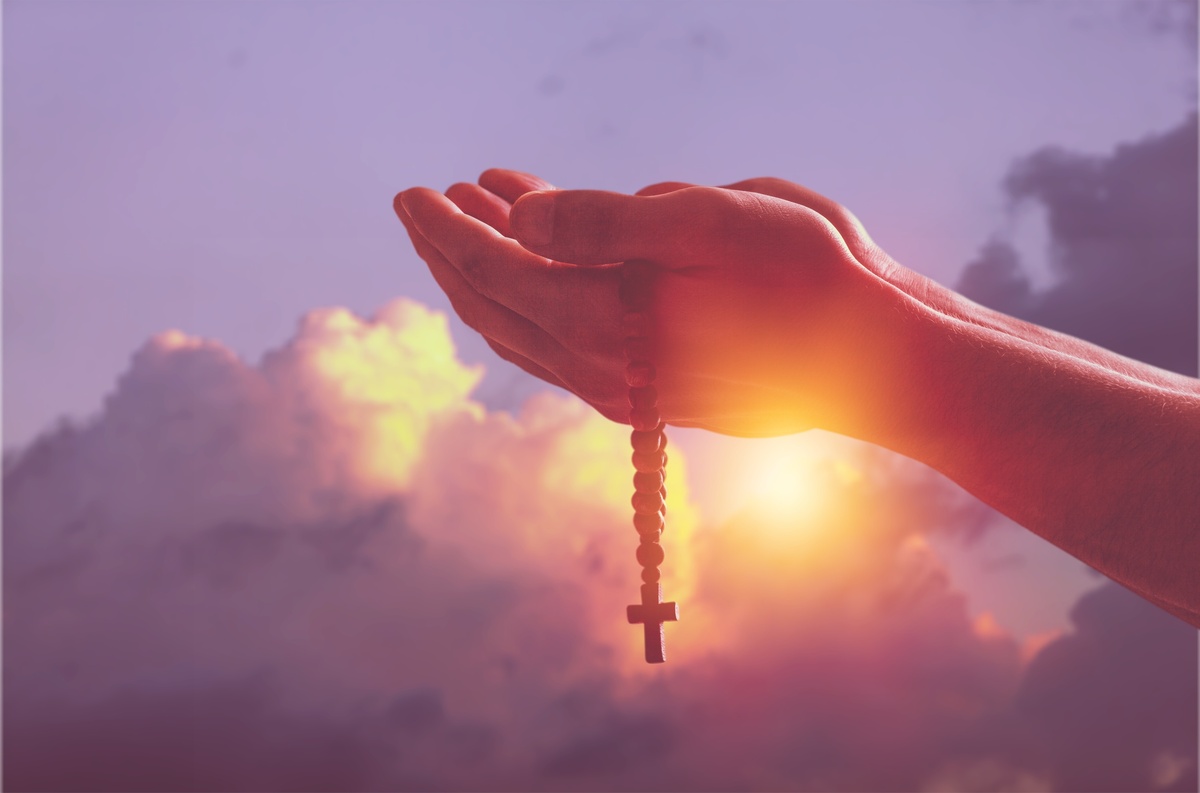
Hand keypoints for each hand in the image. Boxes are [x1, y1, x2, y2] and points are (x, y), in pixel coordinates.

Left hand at [394, 171, 925, 438]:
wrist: (877, 365)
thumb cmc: (810, 279)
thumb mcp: (712, 220)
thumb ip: (605, 220)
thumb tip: (519, 218)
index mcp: (608, 322)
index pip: (499, 272)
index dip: (448, 230)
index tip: (412, 193)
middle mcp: (603, 370)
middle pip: (499, 310)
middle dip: (454, 254)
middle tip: (426, 205)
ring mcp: (626, 391)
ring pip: (528, 335)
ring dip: (493, 279)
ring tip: (474, 222)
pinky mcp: (651, 396)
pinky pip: (565, 349)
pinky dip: (539, 303)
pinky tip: (544, 270)